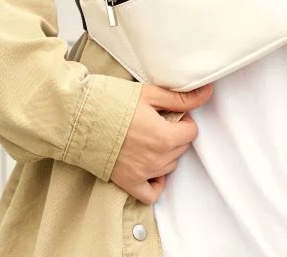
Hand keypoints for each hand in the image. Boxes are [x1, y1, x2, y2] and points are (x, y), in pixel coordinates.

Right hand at [109, 82, 212, 203]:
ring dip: (166, 153)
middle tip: (158, 122)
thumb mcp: (150, 94)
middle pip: (181, 148)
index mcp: (164, 137)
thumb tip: (207, 93)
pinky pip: (151, 193)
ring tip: (149, 137)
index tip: (171, 113)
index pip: (191, 133)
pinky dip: (157, 182)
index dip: (183, 120)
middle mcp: (156, 159)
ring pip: (169, 166)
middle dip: (175, 135)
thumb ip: (181, 98)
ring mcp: (142, 173)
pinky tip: (153, 167)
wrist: (79, 118)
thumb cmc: (112, 102)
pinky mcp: (128, 182)